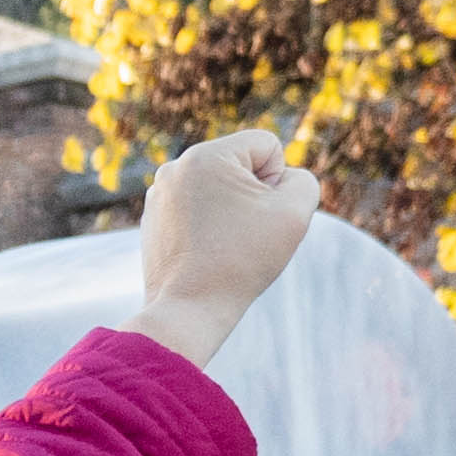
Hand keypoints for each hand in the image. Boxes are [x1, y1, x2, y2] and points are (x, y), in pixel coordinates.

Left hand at [126, 132, 323, 367]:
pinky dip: (209, 227)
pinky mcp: (153, 218)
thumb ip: (302, 181)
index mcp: (205, 155)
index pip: (266, 146)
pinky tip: (206, 252)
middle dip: (253, 196)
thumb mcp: (294, 213)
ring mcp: (159, 193)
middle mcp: (175, 167)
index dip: (278, 181)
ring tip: (224, 244)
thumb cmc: (243, 260)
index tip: (260, 213)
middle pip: (241, 166)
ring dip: (232, 211)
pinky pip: (197, 210)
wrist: (189, 308)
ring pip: (219, 190)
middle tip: (243, 233)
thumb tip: (281, 178)